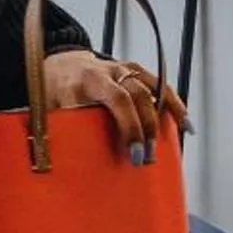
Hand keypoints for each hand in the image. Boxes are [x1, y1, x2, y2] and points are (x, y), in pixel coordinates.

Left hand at [43, 50, 189, 151]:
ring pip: (151, 88)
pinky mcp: (134, 71)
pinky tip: (183, 122)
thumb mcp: (49, 108)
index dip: (129, 125)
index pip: (116, 99)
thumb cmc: (53, 92)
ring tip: (169, 145)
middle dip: (145, 128)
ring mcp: (123, 69)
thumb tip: (63, 169)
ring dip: (163, 117)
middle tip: (146, 158)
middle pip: (137, 96)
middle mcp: (106, 71)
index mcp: (85, 80)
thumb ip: (59, 130)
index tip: (133, 152)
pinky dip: (172, 104)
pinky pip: (158, 85)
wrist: (58, 63)